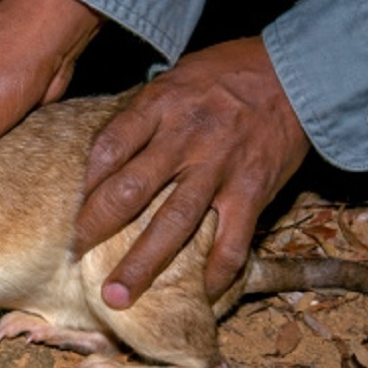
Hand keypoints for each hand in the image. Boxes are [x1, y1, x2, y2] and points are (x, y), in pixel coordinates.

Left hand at [74, 37, 309, 307]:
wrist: (298, 71)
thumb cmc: (228, 72)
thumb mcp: (176, 77)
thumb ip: (144, 113)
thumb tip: (105, 154)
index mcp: (160, 105)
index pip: (108, 148)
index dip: (84, 184)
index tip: (69, 211)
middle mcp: (185, 139)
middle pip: (129, 192)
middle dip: (96, 229)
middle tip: (72, 257)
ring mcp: (219, 168)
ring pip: (173, 226)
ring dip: (142, 266)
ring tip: (117, 297)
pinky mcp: (253, 190)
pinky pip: (231, 242)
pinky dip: (216, 273)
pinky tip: (201, 295)